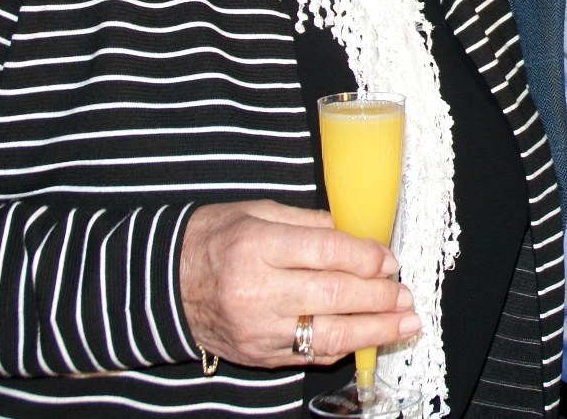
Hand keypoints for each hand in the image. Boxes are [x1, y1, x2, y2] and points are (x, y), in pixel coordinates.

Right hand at [178, 200, 420, 367]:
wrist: (161, 284)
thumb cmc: (212, 240)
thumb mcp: (257, 212)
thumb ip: (309, 223)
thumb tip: (357, 237)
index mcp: (257, 245)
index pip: (327, 252)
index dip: (367, 257)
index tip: (390, 260)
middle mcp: (258, 290)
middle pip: (334, 296)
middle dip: (379, 297)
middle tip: (405, 294)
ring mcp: (258, 328)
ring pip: (329, 335)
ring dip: (375, 331)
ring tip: (405, 323)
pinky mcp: (258, 354)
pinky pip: (310, 355)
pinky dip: (344, 347)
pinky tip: (369, 339)